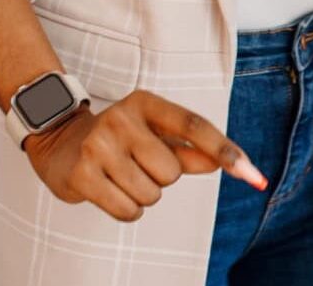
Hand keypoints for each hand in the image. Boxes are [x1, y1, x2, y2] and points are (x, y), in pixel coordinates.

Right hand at [24, 89, 265, 221]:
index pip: (194, 127)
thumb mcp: (156, 136)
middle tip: (138, 165)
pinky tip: (110, 191)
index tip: (252, 174)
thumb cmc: (121, 141)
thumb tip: (225, 163)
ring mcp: (99, 145)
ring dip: (143, 196)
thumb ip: (191, 150)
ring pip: (151, 195)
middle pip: (172, 172)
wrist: (60, 143)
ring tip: (122, 176)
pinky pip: (128, 210)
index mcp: (146, 103)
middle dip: (162, 178)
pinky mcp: (81, 173)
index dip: (224, 151)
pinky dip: (127, 210)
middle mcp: (122, 118)